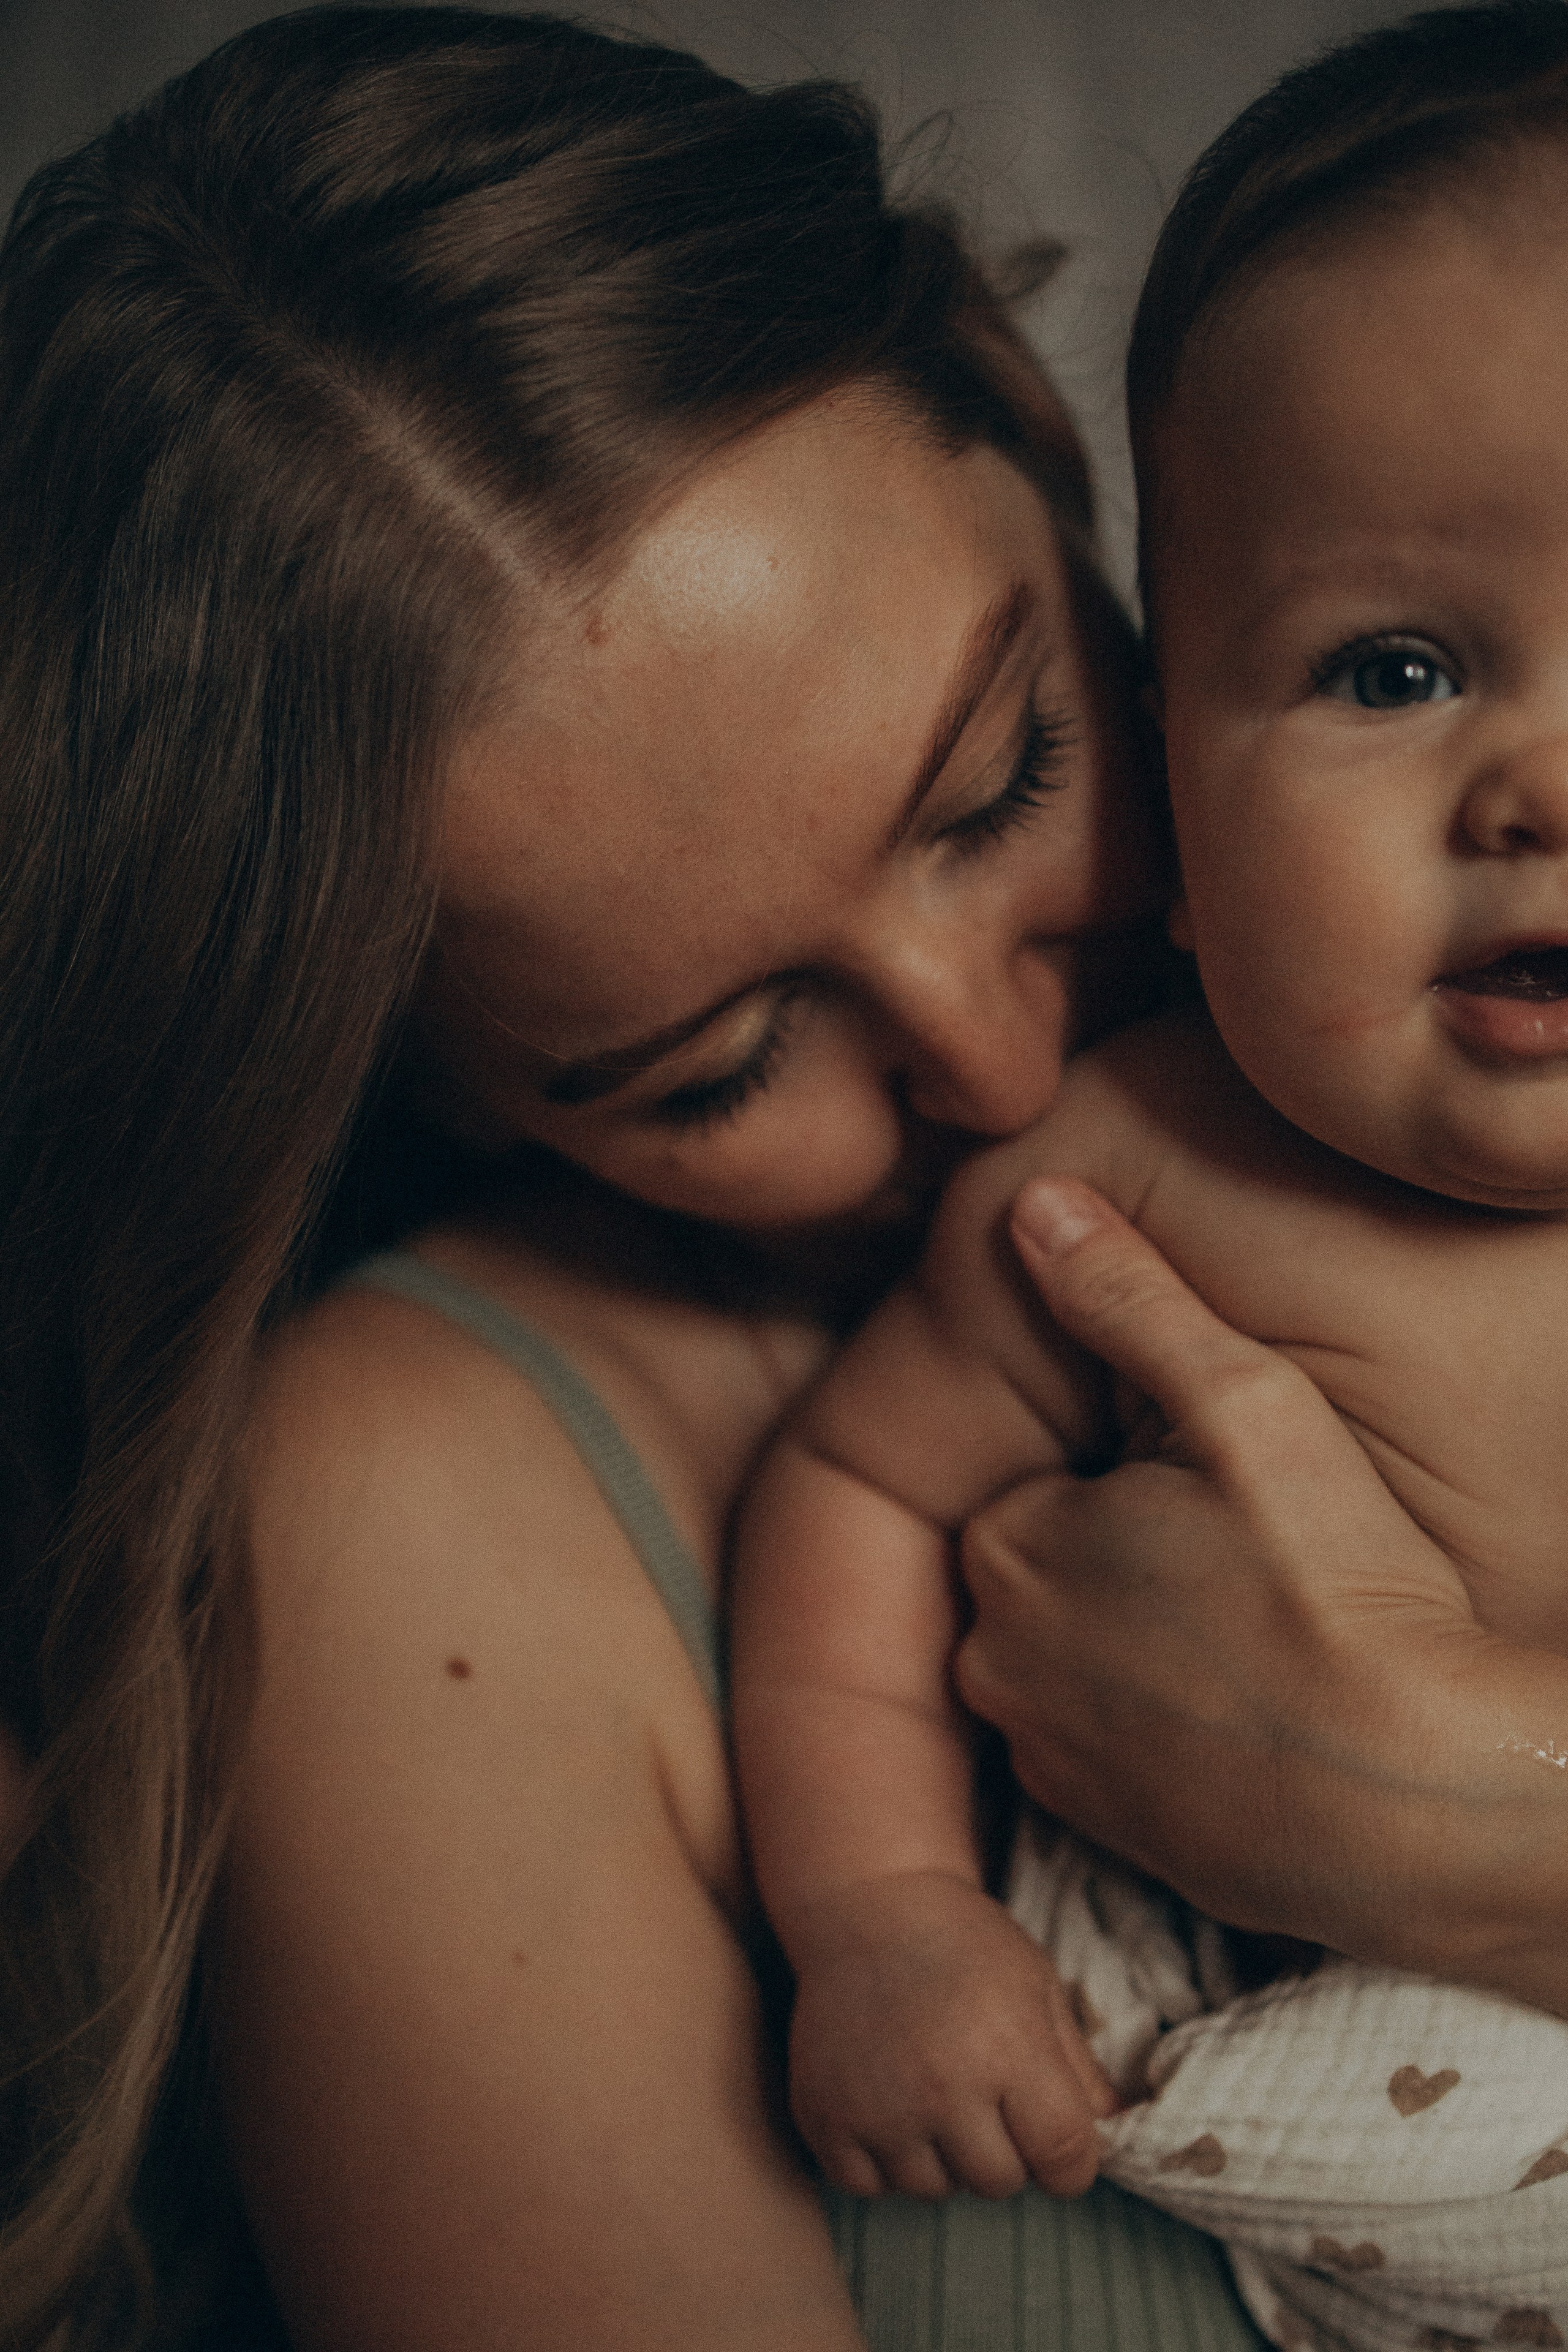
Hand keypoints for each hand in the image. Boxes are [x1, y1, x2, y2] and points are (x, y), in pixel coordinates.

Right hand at [786, 1869, 1115, 2201]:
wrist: (869, 1905)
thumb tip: (1117, 2133)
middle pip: (1000, 2182)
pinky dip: (882, 2160)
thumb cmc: (965, 1941)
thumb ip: (1080, 2070)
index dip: (1072, 2162)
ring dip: (942, 2155)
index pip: (1064, 2158)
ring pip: (934, 2189)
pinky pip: (869, 2186)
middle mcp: (942, 2088)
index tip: (1056, 2140)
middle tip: (983, 2093)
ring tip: (931, 2088)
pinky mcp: (825, 2117)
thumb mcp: (1039, 1987)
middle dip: (1005, 2149)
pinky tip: (888, 2104)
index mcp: (1009, 2051)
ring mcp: (877, 2108)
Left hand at [954, 1181, 1567, 2012]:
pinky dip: (1164, 1727)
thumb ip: (1128, 1299)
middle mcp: (996, 1657)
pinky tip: (1250, 1707)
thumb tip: (1033, 1200)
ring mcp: (1048, 1758)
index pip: (1041, 1481)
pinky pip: (1112, 1748)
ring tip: (1255, 1632)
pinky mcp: (1108, 1835)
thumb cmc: (1336, 1589)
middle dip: (1123, 1557)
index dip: (1131, 1480)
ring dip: (1140, 1642)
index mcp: (1010, 1542)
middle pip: (1048, 1570)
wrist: (1417, 1797)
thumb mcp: (1244, 1402)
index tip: (1215, 1496)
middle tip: (1247, 1563)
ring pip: (1074, 1659)